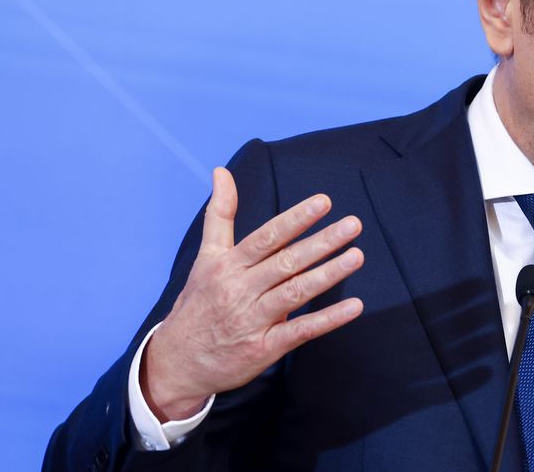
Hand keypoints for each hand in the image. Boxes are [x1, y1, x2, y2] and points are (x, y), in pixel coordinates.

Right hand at [141, 167, 364, 420]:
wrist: (176, 362)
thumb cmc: (198, 303)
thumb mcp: (205, 257)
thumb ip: (220, 214)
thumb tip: (221, 171)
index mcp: (228, 265)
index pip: (267, 237)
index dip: (296, 219)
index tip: (324, 201)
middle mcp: (240, 290)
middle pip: (286, 262)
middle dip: (321, 242)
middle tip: (353, 225)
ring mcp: (252, 320)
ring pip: (295, 293)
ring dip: (328, 274)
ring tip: (357, 256)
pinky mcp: (262, 349)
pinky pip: (299, 332)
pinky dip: (327, 320)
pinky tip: (354, 307)